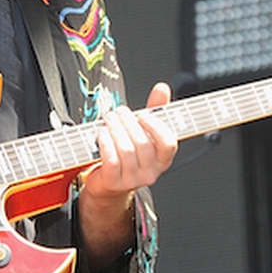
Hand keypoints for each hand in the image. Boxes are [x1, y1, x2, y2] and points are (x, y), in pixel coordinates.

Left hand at [79, 82, 178, 246]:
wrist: (108, 184)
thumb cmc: (128, 154)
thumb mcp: (145, 133)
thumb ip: (155, 111)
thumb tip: (162, 88)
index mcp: (163, 160)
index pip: (169, 144)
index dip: (156, 126)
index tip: (143, 115)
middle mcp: (150, 172)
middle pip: (143, 143)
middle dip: (128, 122)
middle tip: (119, 112)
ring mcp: (132, 180)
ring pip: (126, 150)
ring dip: (115, 129)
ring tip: (109, 119)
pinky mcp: (113, 183)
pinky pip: (110, 159)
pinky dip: (105, 142)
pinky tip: (102, 133)